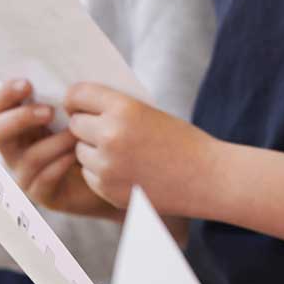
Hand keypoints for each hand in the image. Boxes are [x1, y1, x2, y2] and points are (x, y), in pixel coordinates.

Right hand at [0, 80, 119, 218]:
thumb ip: (66, 93)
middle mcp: (16, 147)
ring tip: (77, 134)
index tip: (27, 84)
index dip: (6, 93)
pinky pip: (43, 179)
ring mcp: (26, 172)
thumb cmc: (95, 130)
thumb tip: (64, 69)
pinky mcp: (42, 194)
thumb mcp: (79, 108)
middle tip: (49, 111)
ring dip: (53, 142)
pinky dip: (60, 164)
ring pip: (27, 157)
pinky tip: (76, 155)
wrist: (115, 169)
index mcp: (19, 121)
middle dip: (22, 118)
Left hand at [65, 83, 216, 213]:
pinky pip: (90, 175)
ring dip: (93, 151)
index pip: (77, 94)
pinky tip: (127, 172)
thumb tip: (78, 105)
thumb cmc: (181, 140)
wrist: (208, 178)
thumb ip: (114, 108)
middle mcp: (111, 135)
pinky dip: (101, 173)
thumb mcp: (148, 111)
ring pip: (80, 152)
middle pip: (75, 125)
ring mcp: (108, 166)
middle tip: (104, 131)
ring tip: (123, 153)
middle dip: (86, 127)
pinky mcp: (108, 190)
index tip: (80, 105)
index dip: (76, 100)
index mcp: (123, 108)